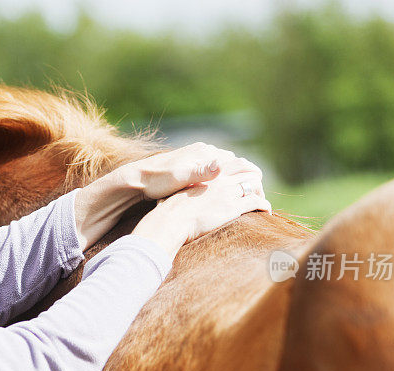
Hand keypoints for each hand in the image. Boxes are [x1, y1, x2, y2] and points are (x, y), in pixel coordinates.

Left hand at [117, 142, 261, 199]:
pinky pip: (211, 170)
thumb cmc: (157, 181)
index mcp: (203, 153)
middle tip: (254, 195)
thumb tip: (221, 165)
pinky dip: (219, 179)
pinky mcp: (188, 165)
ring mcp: (194, 157)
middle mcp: (201, 151)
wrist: (135, 179)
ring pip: (221, 166)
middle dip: (243, 177)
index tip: (257, 191)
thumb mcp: (180, 177)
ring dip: (232, 178)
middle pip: (232, 163)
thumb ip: (201, 171)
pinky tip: (219, 191)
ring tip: (241, 194)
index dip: (248, 176)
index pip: (235, 162)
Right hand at [132, 167, 270, 257]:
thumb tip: (190, 189)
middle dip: (255, 180)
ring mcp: (228, 192)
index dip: (244, 170)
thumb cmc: (170, 207)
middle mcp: (221, 178)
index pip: (236, 162)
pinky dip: (264, 205)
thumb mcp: (180, 189)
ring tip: (261, 201)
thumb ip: (190, 184)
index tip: (245, 179)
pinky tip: (265, 211)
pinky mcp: (232, 207)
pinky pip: (256, 202)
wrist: (171, 219)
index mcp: (209, 170)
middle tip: (256, 191)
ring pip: (255, 184)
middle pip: (248, 172)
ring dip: (260, 192)